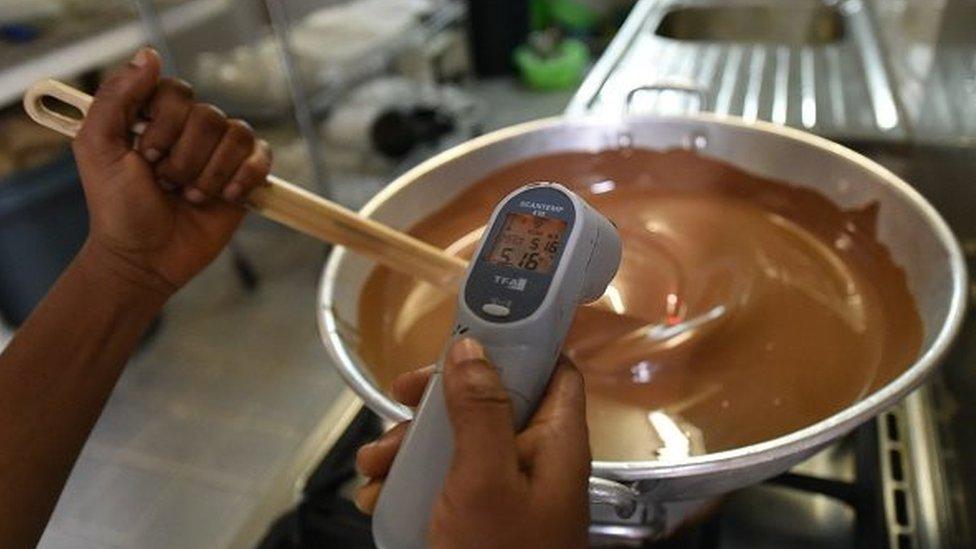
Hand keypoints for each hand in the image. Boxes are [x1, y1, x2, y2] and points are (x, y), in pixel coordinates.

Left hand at [72, 47, 270, 295]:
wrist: (146, 258)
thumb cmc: (117, 208)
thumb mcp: (97, 148)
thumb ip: (115, 97)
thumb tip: (150, 54)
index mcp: (154, 117)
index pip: (176, 92)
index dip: (165, 124)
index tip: (145, 156)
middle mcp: (188, 130)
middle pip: (209, 116)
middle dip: (186, 157)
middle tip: (166, 183)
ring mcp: (219, 152)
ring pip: (237, 134)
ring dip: (210, 171)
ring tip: (190, 196)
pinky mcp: (244, 176)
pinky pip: (261, 155)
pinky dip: (244, 176)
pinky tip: (225, 196)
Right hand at [355, 339, 590, 548]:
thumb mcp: (484, 478)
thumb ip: (481, 409)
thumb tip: (473, 346)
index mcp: (554, 442)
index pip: (551, 370)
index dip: (513, 346)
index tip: (462, 338)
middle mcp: (533, 460)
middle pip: (490, 401)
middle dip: (436, 401)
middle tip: (396, 400)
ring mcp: (504, 492)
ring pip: (457, 442)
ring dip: (410, 445)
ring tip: (373, 466)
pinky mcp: (476, 519)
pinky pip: (442, 482)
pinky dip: (407, 481)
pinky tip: (376, 495)